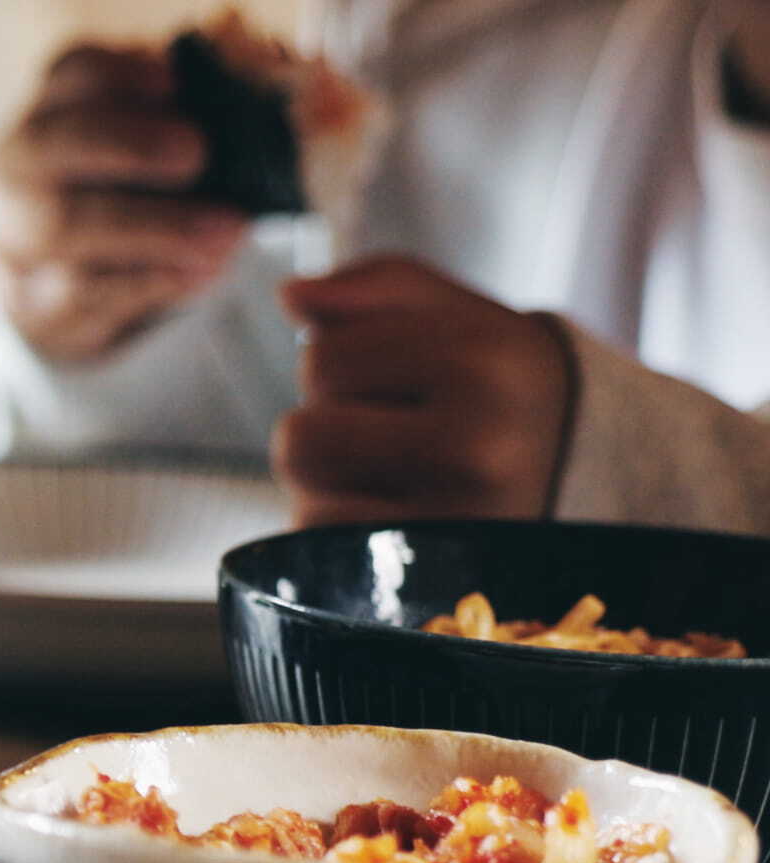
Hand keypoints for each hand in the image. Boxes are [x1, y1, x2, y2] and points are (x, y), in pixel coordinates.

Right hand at [0, 41, 250, 365]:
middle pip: (56, 144)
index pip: (76, 71)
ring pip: (69, 226)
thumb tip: (281, 68)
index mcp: (55, 104)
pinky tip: (201, 271)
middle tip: (196, 151)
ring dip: (155, 226)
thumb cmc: (130, 185)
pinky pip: (86, 292)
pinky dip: (149, 281)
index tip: (177, 78)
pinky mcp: (36, 302)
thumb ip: (211, 103)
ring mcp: (18, 235)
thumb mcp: (158, 135)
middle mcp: (20, 163)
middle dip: (128, 143)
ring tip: (229, 231)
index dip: (122, 72)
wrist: (61, 275)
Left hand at [274, 258, 574, 524]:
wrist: (573, 479)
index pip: (324, 355)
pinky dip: (335, 520)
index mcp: (492, 362)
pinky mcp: (425, 576)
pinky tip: (391, 511)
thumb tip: (290, 294)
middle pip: (301, 432)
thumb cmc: (496, 387)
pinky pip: (317, 539)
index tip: (408, 380)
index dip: (344, 362)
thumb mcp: (461, 316)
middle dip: (329, 423)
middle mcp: (480, 444)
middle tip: (396, 430)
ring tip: (392, 469)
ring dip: (325, 476)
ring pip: (306, 496)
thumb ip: (378, 286)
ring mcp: (454, 521)